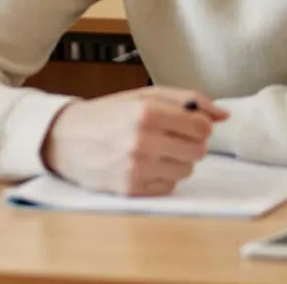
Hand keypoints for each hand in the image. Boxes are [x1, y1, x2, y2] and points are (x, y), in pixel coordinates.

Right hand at [42, 87, 229, 195]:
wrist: (62, 140)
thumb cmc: (104, 116)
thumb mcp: (140, 97)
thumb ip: (185, 100)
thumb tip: (224, 115)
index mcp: (145, 112)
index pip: (202, 127)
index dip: (198, 126)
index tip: (184, 125)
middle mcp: (142, 141)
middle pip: (199, 151)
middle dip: (188, 144)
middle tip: (166, 138)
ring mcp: (137, 168)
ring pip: (186, 170)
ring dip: (175, 161)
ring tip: (150, 152)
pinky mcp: (132, 189)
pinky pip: (169, 186)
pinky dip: (160, 177)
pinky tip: (141, 166)